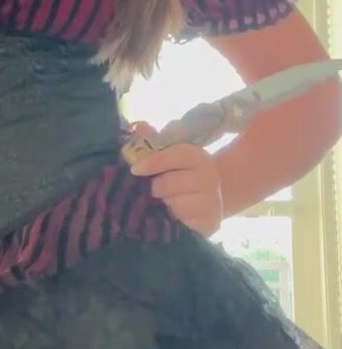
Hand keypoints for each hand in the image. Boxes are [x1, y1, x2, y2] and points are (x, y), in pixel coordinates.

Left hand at [128, 122, 223, 236]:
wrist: (207, 201)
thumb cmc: (181, 175)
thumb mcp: (168, 156)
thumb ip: (152, 141)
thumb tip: (139, 126)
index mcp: (198, 156)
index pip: (176, 155)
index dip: (153, 162)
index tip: (135, 169)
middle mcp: (209, 177)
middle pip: (167, 183)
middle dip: (155, 188)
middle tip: (156, 190)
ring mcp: (213, 201)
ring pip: (173, 204)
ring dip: (164, 205)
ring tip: (167, 202)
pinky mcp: (211, 222)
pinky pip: (181, 222)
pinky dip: (173, 219)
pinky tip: (174, 216)